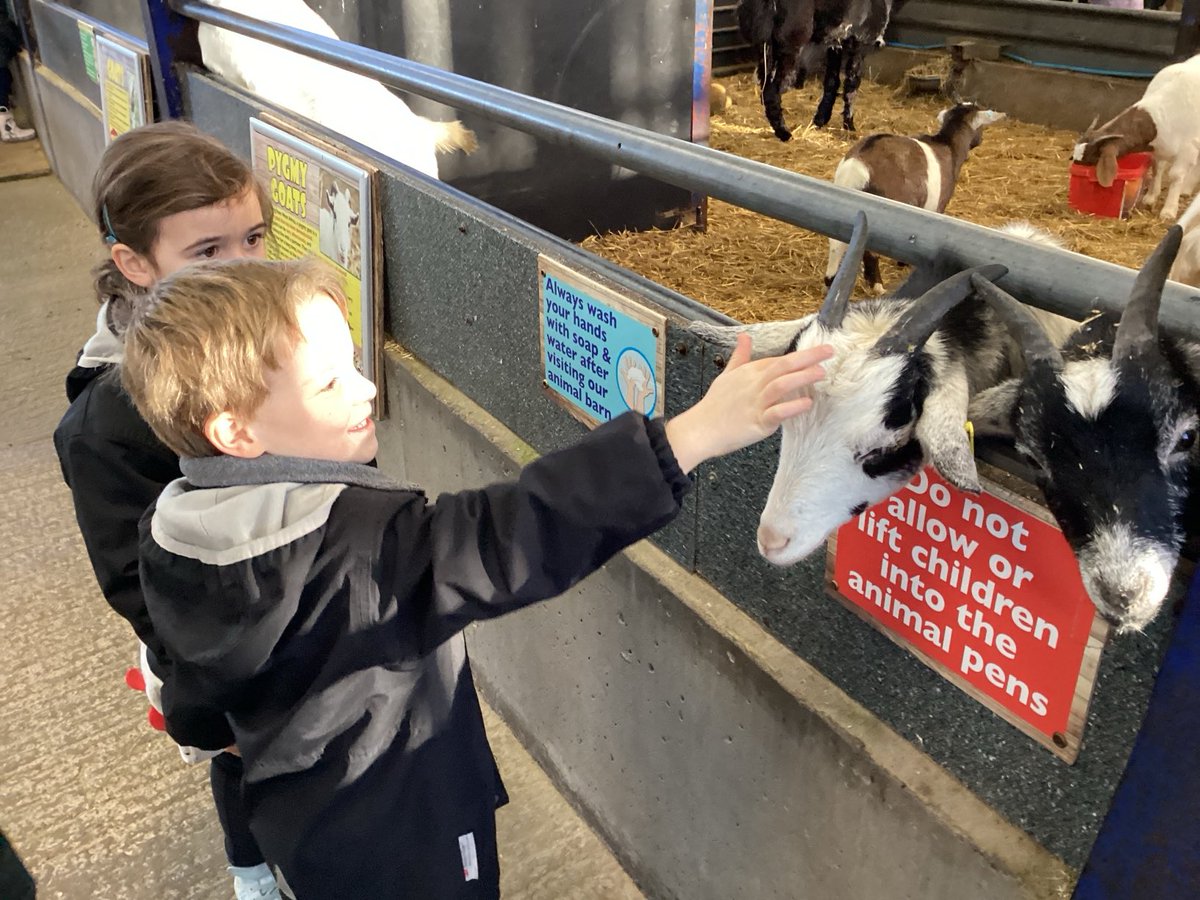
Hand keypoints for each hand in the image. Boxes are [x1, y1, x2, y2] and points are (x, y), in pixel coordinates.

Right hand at [664, 334, 831, 472]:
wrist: (700, 429)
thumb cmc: (714, 405)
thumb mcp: (726, 375)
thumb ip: (740, 356)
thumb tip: (744, 337)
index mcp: (748, 372)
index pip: (777, 360)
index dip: (800, 355)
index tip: (820, 351)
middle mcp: (754, 385)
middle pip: (782, 366)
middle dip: (807, 357)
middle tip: (829, 351)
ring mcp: (756, 403)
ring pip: (781, 385)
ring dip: (802, 377)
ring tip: (822, 373)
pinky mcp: (757, 422)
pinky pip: (776, 413)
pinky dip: (792, 407)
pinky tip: (807, 403)